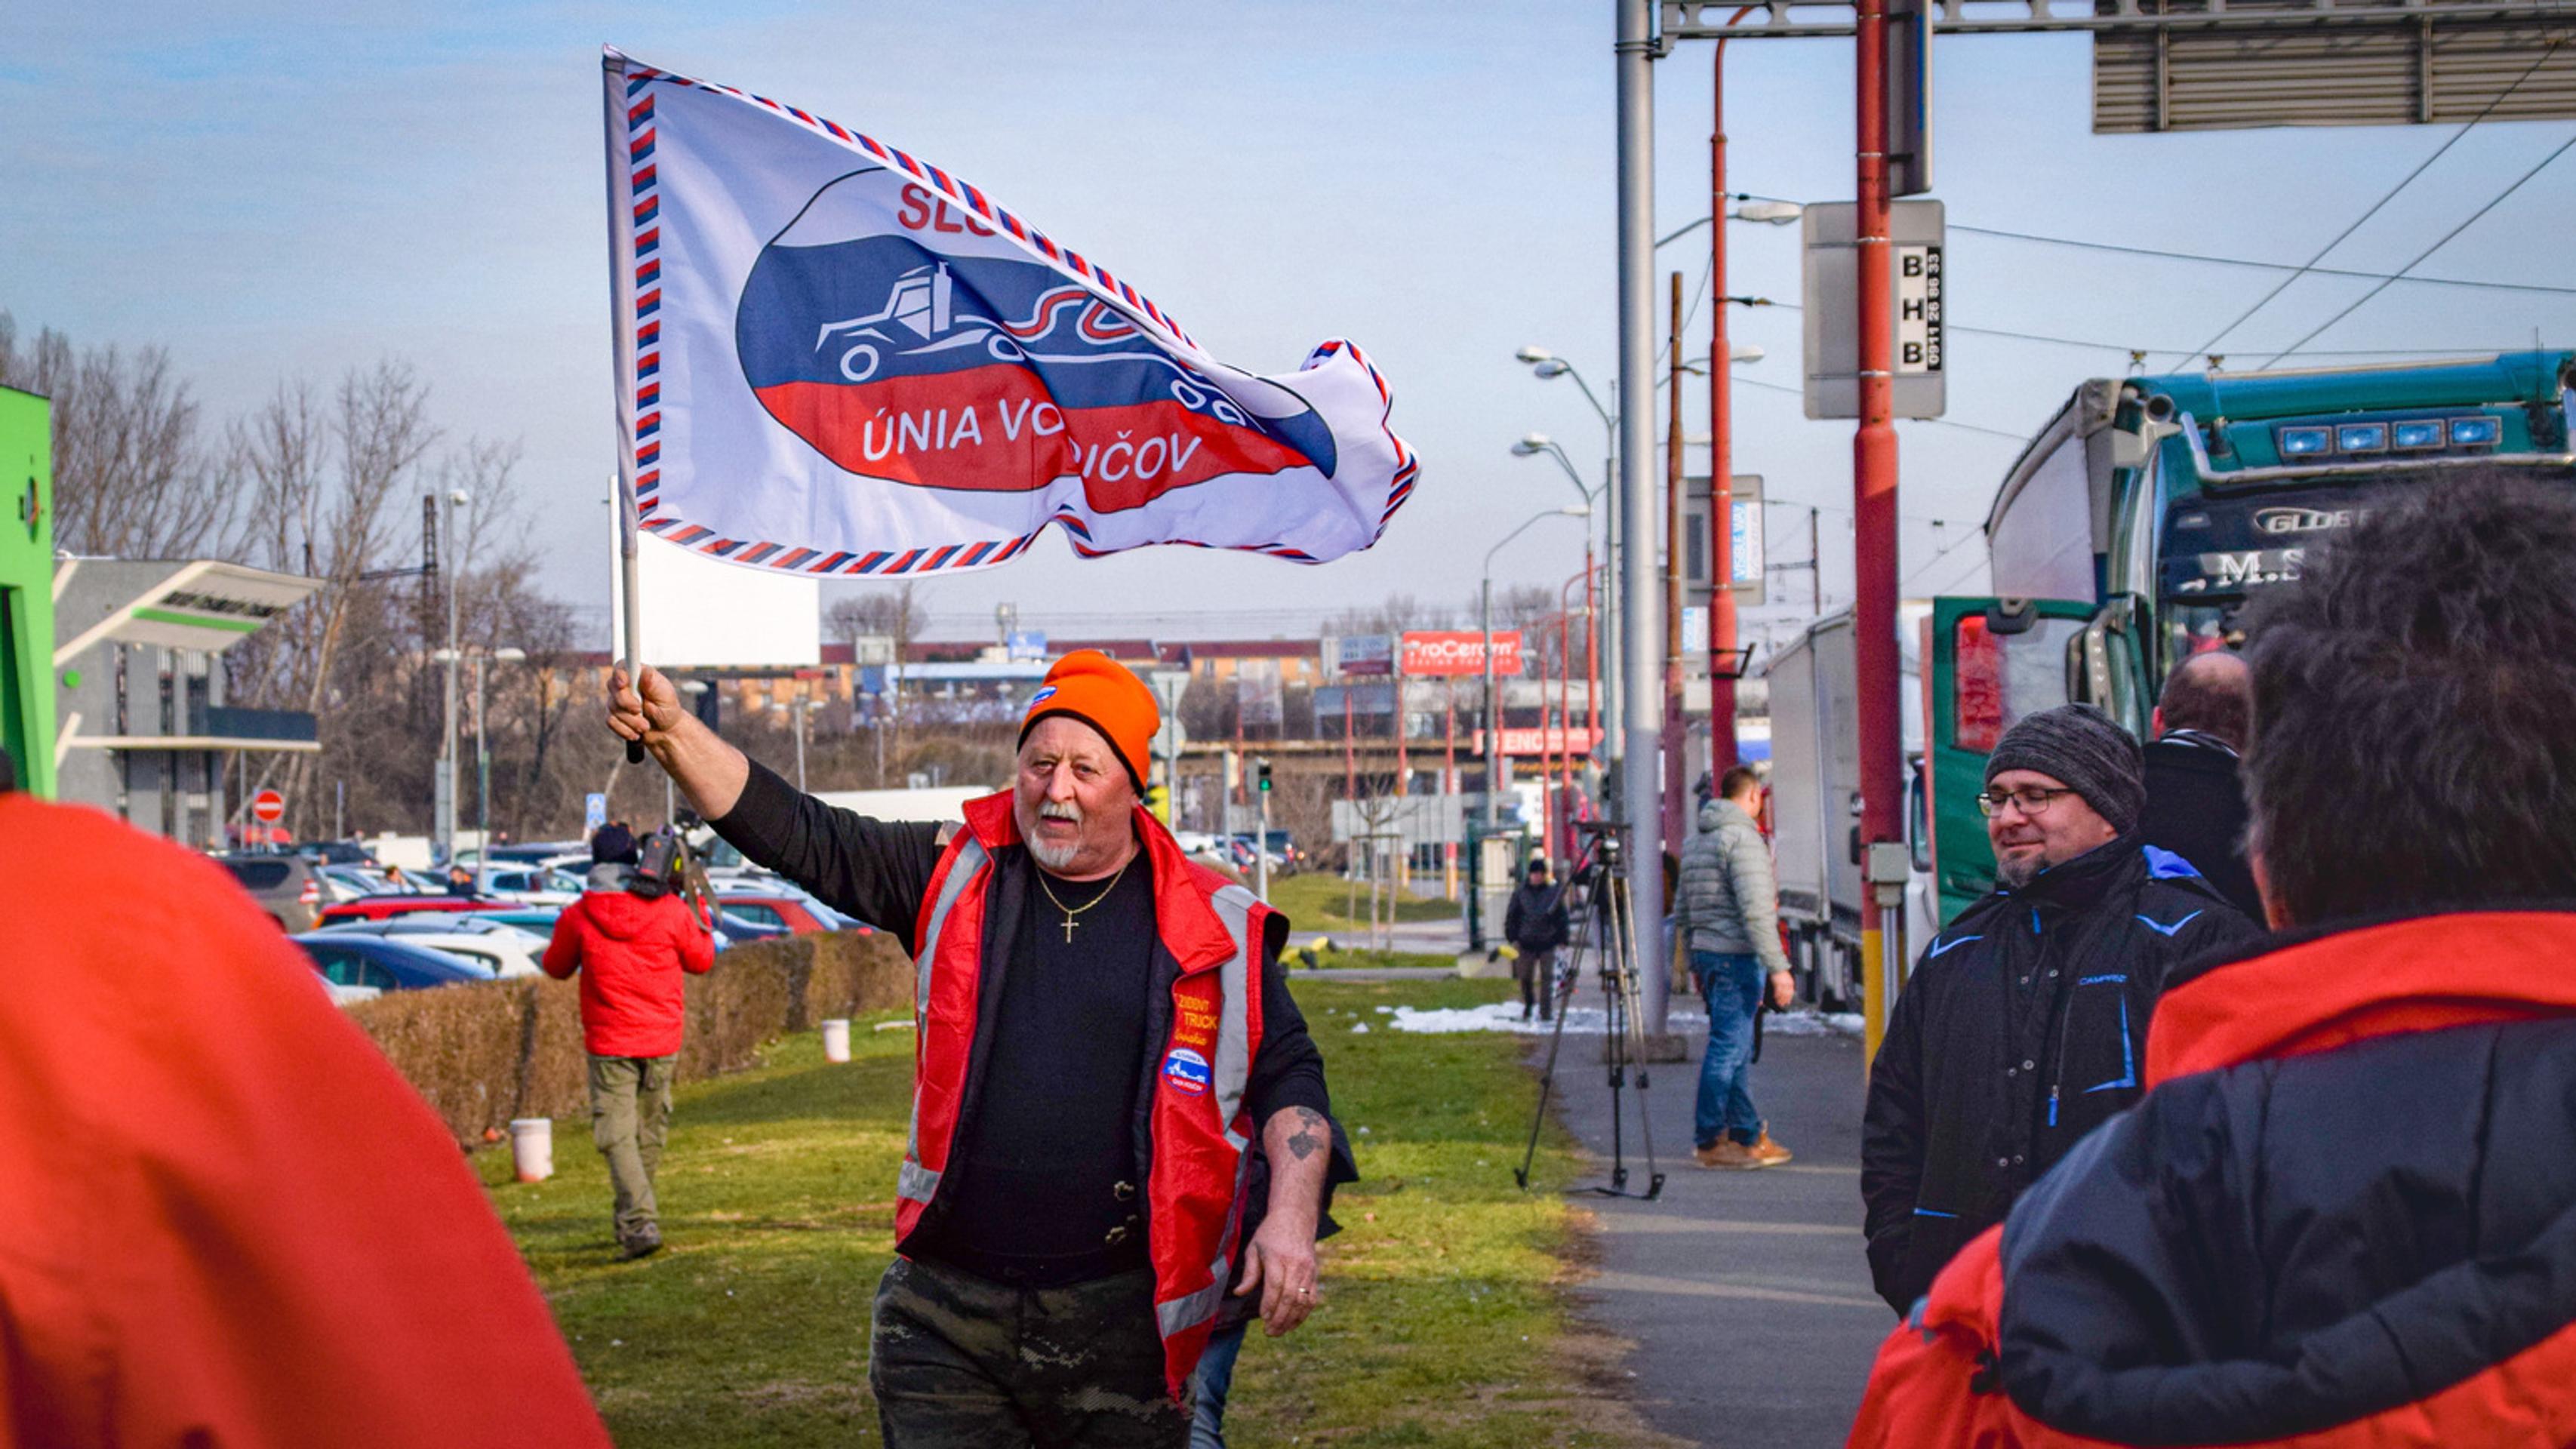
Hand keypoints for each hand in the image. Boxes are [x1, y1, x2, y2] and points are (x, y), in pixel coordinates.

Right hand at [607, 664, 685, 749]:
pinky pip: (611, 721)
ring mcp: (617, 699)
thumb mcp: (666, 696)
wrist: (665, 730)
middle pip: (613, 687)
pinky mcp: (613, 714)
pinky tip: (636, 733)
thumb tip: (646, 672)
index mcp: (638, 674)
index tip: (624, 684)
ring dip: (630, 720)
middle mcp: (625, 684)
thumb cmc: (667, 709)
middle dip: (626, 703)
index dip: (619, 674)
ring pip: (612, 707)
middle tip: (640, 711)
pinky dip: (625, 729)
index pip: (621, 667)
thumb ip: (654, 685)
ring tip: (645, 726)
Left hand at [1234, 1217, 1319, 1335]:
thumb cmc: (1270, 1233)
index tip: (1263, 1318)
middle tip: (1269, 1332)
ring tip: (1279, 1331)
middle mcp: (1296, 1264)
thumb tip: (1240, 1293)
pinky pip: (1312, 1298)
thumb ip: (1249, 1272)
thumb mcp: (1254, 1247)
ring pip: (1303, 1301)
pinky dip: (1303, 1314)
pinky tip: (1293, 1323)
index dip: (1270, 1304)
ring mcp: (1308, 1270)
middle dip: (1280, 1318)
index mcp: (1278, 1256)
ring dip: (1291, 1320)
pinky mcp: (1315, 1274)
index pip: (1276, 1285)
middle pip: (1290, 1296)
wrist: (1296, 1218)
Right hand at [1769, 970, 1796, 1010]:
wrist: (1777, 967)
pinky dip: (1776, 995)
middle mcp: (1788, 984)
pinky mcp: (1778, 983)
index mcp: (1791, 983)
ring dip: (1780, 999)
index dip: (1789, 998)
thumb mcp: (1786, 979)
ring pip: (1782, 994)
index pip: (1791, 993)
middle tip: (1782, 1004)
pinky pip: (1777, 992)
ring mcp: (1783, 984)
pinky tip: (1775, 998)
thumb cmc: (1781, 973)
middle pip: (1787, 995)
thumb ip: (1787, 985)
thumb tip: (1786, 992)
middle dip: (1784, 1000)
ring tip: (1778, 1003)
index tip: (1787, 1002)